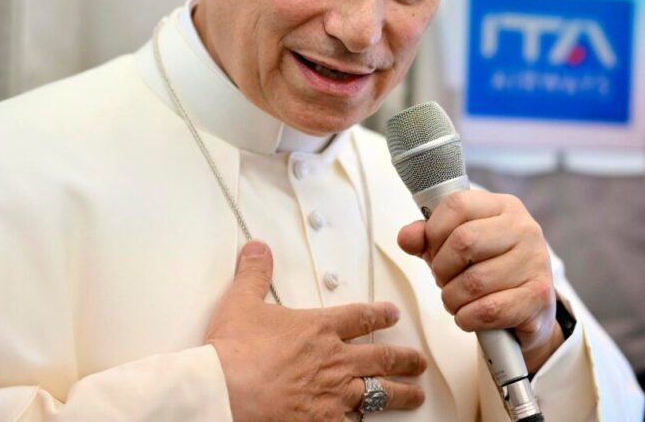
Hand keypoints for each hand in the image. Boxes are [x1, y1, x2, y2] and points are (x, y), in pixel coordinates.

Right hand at [206, 241, 427, 421]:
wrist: (226, 390)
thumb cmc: (234, 350)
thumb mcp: (241, 302)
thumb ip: (254, 274)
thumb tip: (258, 249)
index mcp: (318, 328)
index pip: (360, 316)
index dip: (380, 314)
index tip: (392, 314)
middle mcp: (335, 360)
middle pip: (381, 357)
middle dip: (405, 359)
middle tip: (418, 361)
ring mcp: (334, 394)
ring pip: (380, 393)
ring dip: (401, 394)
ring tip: (414, 395)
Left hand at [396, 190, 563, 371]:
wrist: (529, 309)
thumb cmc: (487, 270)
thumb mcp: (454, 247)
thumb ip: (427, 238)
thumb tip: (406, 238)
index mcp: (502, 206)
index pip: (456, 205)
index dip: (433, 232)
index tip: (433, 251)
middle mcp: (524, 228)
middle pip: (463, 241)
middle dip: (442, 269)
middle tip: (444, 281)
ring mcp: (536, 261)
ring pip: (474, 281)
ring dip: (452, 298)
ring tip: (456, 300)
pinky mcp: (539, 295)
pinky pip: (489, 309)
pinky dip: (468, 317)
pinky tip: (469, 316)